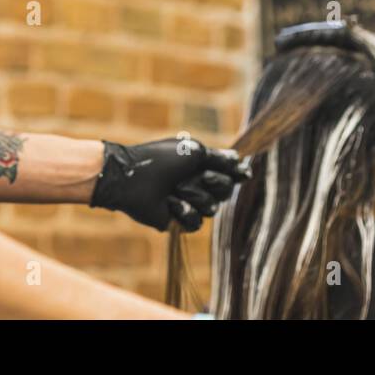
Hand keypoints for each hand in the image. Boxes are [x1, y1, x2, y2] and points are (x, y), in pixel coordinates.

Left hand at [89, 137, 251, 231]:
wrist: (134, 178)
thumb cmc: (161, 160)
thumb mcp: (194, 152)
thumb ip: (219, 158)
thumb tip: (240, 159)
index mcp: (201, 166)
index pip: (229, 173)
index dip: (235, 173)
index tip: (240, 173)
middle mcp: (198, 184)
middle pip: (225, 191)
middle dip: (213, 182)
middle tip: (198, 176)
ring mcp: (190, 203)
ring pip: (212, 207)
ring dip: (194, 195)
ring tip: (174, 189)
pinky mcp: (179, 220)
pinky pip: (195, 222)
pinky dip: (183, 210)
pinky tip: (168, 204)